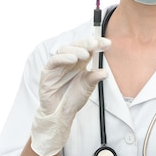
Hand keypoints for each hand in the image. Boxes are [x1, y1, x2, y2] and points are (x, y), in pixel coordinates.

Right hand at [30, 37, 110, 155]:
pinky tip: (72, 59)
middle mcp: (68, 61)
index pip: (89, 48)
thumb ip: (94, 78)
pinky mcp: (48, 71)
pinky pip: (54, 60)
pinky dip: (63, 58)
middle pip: (77, 46)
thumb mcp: (87, 88)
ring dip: (76, 50)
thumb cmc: (72, 99)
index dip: (97, 44)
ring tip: (85, 54)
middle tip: (96, 43)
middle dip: (86, 43)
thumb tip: (104, 72)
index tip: (107, 43)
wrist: (60, 112)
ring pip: (65, 50)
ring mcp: (57, 65)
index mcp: (80, 62)